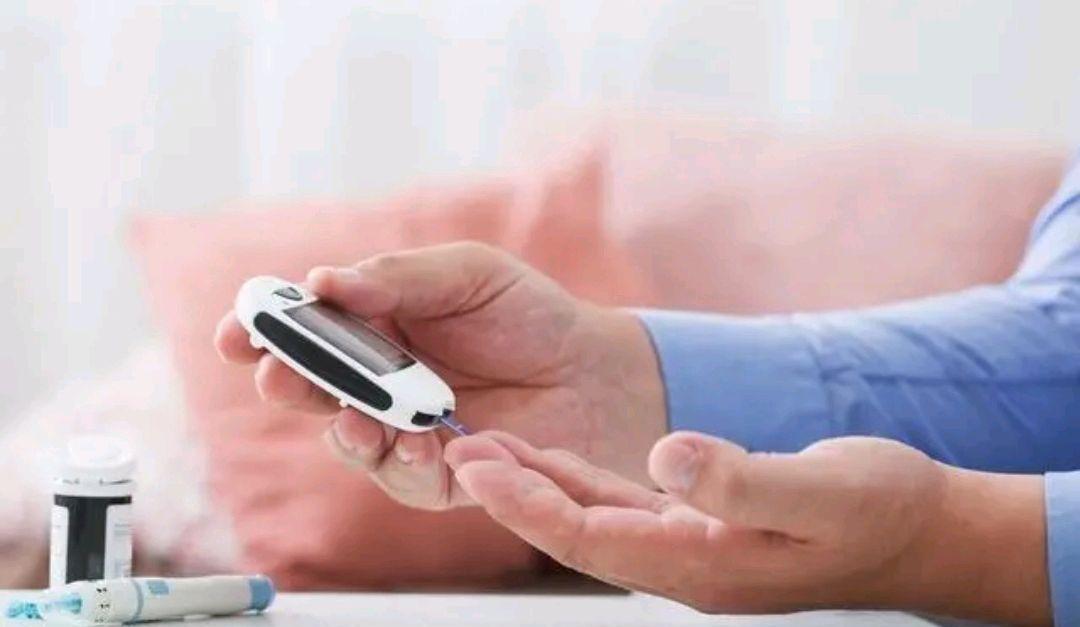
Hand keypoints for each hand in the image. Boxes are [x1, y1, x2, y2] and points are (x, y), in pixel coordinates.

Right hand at [214, 242, 665, 508]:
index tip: (237, 329)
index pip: (305, 329)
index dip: (264, 330)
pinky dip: (400, 462)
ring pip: (347, 439)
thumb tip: (324, 282)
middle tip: (275, 376)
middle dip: (285, 383)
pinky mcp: (437, 473)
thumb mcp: (469, 274)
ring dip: (344, 427)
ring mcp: (403, 429)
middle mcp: (378, 380)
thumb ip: (400, 278)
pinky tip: (417, 444)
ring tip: (360, 417)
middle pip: (310, 389)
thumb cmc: (531, 313)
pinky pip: (400, 477)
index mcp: (375, 325)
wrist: (595, 369)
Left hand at [444, 431, 1050, 624]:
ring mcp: (688, 547)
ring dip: (535, 486)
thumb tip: (670, 454)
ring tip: (482, 447)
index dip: (525, 504)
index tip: (475, 463)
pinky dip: (576, 481)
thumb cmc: (879, 511)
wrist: (919, 532)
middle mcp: (682, 563)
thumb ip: (742, 479)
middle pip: (574, 532)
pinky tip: (549, 458)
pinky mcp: (698, 525)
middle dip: (512, 494)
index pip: (588, 539)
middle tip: (456, 448)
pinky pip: (621, 505)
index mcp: (701, 563)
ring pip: (590, 518)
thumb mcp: (820, 490)